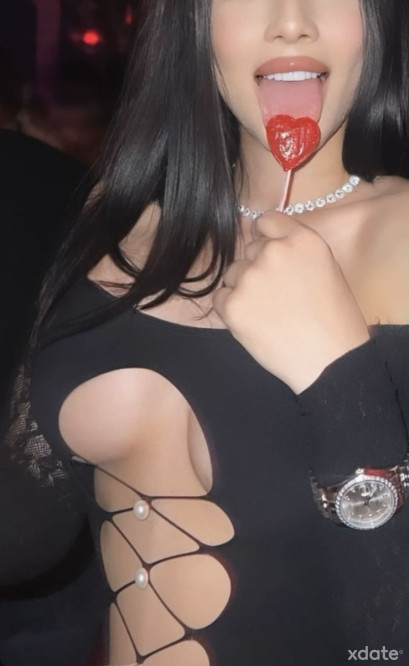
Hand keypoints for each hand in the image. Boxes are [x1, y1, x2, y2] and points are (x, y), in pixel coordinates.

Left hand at [212, 212, 369, 392]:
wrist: (329, 361)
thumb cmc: (334, 320)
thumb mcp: (326, 269)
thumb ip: (296, 250)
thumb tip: (266, 242)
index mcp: (302, 240)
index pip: (266, 221)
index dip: (266, 237)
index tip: (269, 254)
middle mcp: (274, 252)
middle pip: (250, 250)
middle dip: (258, 268)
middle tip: (277, 296)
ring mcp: (250, 277)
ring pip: (234, 274)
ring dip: (244, 289)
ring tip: (269, 313)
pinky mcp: (233, 304)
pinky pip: (220, 298)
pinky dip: (232, 310)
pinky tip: (256, 323)